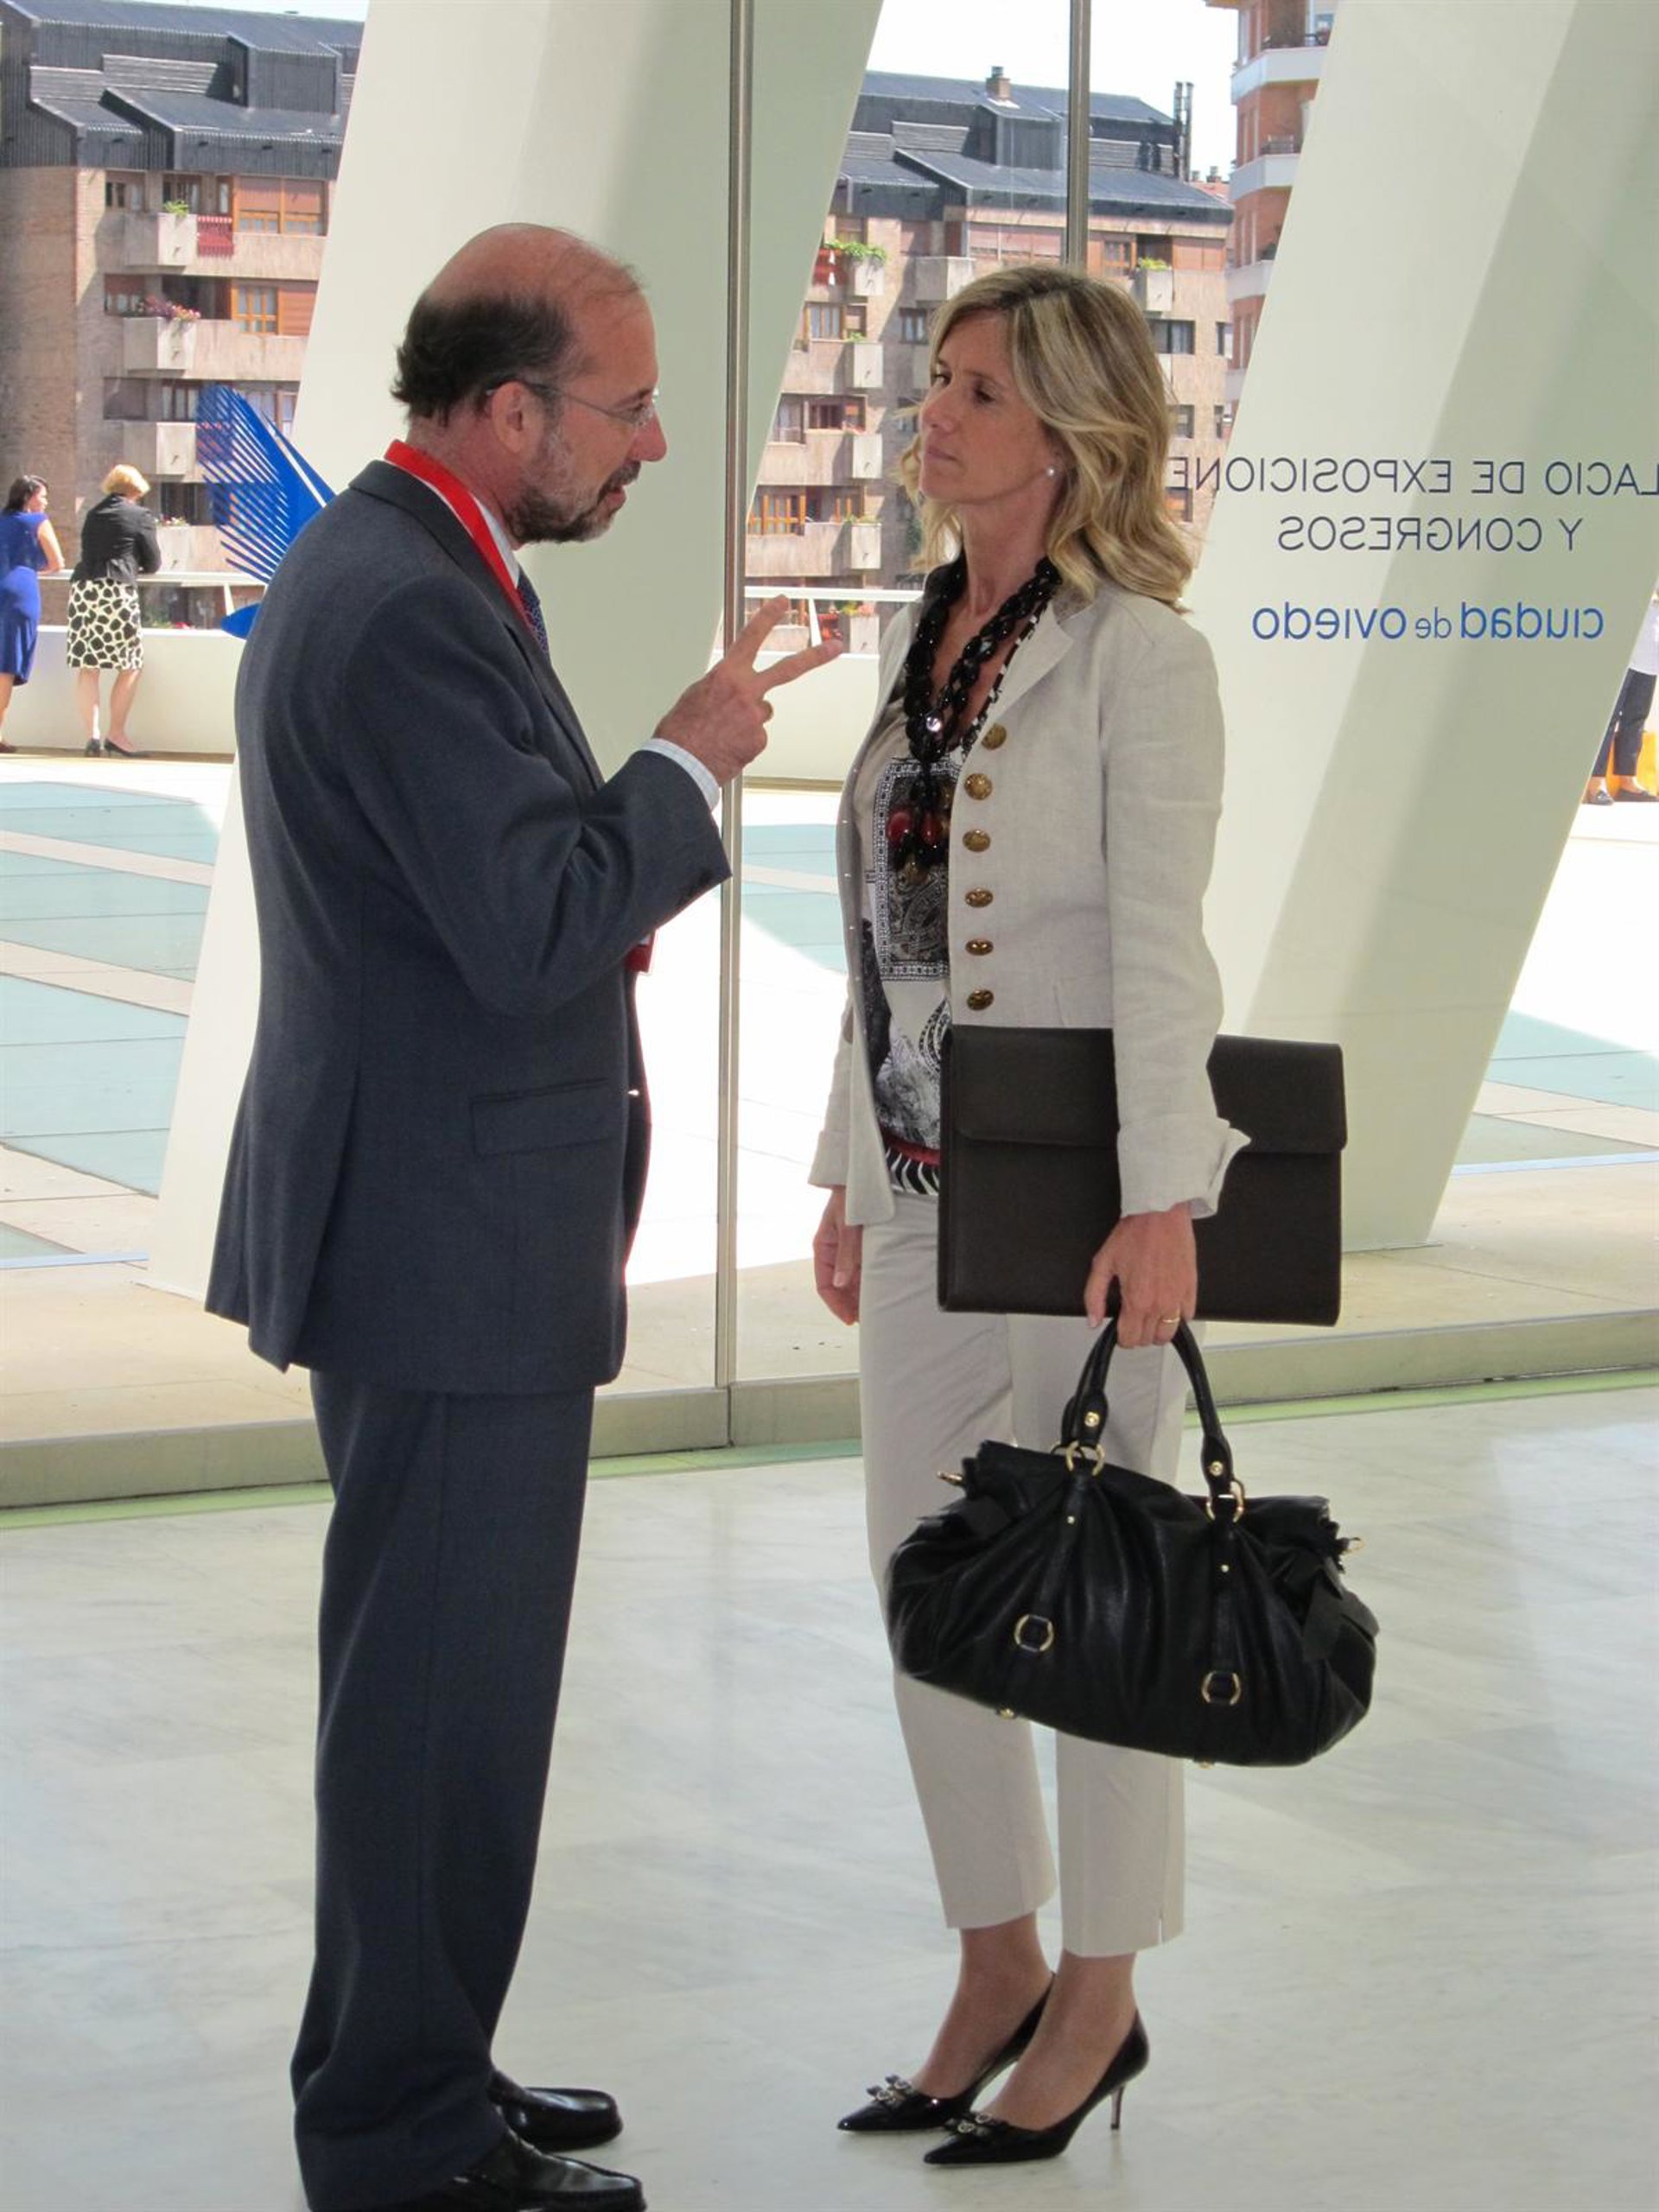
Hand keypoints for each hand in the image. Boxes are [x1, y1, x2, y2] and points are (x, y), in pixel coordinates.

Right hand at [657, 596, 841, 784]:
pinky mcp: (759, 741)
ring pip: (761, 712)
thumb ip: (721, 687)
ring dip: (748, 719)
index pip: (751, 638)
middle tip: (835, 647)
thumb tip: (731, 692)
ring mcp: (755, 717)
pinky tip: (726, 745)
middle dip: (816, 656)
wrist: (682, 762)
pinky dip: (743, 741)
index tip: (782, 604)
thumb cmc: (682, 731)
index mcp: (726, 675)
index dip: (768, 618)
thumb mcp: (696, 695)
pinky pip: (756, 737)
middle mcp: (746, 693)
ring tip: (724, 731)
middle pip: (789, 669)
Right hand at [812, 1186, 861, 1324]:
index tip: (849, 1318)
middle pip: (838, 1286)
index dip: (836, 1304)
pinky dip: (868, 1281)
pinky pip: (862, 1269)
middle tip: (863, 1319)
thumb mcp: (847, 1225)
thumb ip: (846, 1254)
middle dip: (848, 1304)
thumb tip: (841, 1283)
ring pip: (851, 1280)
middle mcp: (834, 1250)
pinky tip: (877, 1290)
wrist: (868, 1174)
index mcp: (823, 1246)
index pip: (824, 1285)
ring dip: (859, 1295)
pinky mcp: (862, 1244)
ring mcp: (848, 1248)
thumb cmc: (851, 1193)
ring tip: (872, 1309)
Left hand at [1084, 1203, 1195, 1345]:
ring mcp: (1178, 1298)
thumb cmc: (1134, 1233)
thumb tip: (1093, 1320)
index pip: (1130, 1339)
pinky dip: (1177, 1316)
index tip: (1120, 1328)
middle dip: (1137, 1333)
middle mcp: (1159, 1304)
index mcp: (1136, 1300)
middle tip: (1132, 1317)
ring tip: (1150, 1314)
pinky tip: (1167, 1304)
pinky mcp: (1191, 1288)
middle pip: (1148, 1339)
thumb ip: (1094, 1296)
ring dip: (1157, 1329)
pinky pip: (1188, 1316)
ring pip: (1169, 1334)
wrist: (1159, 1214)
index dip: (1122, 1337)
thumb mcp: (1103, 1263)